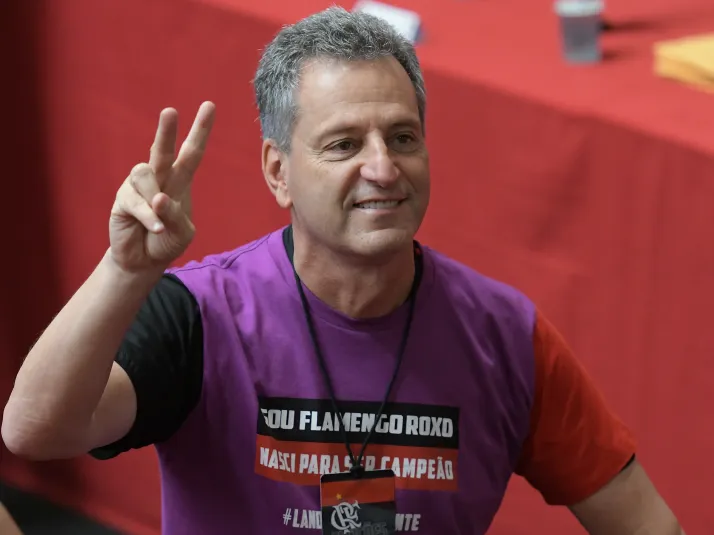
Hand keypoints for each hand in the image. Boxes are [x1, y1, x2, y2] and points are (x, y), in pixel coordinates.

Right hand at [109, 101, 215, 272]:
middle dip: (167, 131)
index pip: (192, 152)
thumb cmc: (166, 241)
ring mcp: (138, 187)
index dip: (201, 130)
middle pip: (162, 150)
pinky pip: (135, 201)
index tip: (209, 106)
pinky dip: (148, 216)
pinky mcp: (123, 199)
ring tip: (159, 223)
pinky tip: (155, 227)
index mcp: (180, 181)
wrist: (144, 261)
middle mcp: (159, 178)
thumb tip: (159, 198)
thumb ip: (176, 215)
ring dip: (154, 199)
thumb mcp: (182, 233)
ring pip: (145, 175)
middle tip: (170, 111)